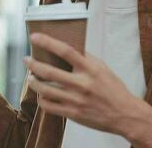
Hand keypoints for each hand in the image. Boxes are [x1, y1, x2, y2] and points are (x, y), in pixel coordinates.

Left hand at [24, 33, 151, 146]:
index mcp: (90, 68)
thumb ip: (84, 59)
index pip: (65, 50)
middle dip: (33, 64)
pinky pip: (49, 106)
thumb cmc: (113, 89)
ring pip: (45, 89)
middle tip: (26, 59)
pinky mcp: (72, 113)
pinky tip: (41, 94)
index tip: (34, 37)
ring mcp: (75, 100)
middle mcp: (81, 83)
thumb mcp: (102, 68)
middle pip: (49, 71)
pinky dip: (41, 99)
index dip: (47, 42)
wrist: (125, 114)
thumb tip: (64, 48)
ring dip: (33, 82)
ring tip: (31, 77)